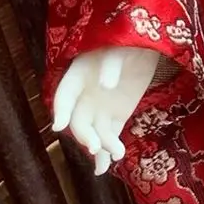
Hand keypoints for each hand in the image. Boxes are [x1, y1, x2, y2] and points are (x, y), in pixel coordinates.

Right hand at [50, 45, 159, 173]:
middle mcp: (84, 97)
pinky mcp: (117, 116)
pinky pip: (110, 136)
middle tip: (93, 146)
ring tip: (116, 154)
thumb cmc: (125, 44)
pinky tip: (115, 159)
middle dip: (84, 135)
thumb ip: (110, 66)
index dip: (61, 111)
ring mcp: (100, 108)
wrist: (144, 48)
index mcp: (76, 77)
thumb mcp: (117, 50)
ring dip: (101, 146)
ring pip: (94, 133)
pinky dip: (110, 149)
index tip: (59, 126)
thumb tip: (106, 84)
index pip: (64, 96)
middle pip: (79, 121)